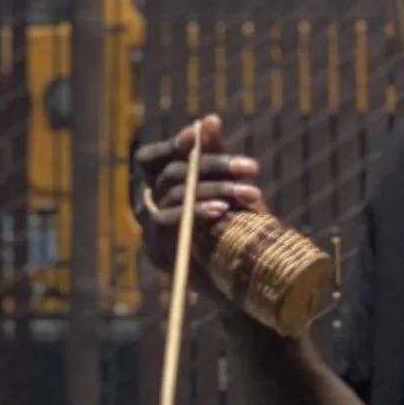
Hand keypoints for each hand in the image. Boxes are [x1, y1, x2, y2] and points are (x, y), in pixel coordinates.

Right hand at [129, 113, 266, 279]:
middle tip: (252, 169)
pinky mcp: (158, 250)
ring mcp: (151, 229)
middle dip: (215, 167)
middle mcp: (152, 205)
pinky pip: (169, 221)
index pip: (152, 158)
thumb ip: (214, 155)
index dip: (171, 144)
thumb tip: (209, 119)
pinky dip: (195, 212)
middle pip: (174, 173)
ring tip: (249, 194)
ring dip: (215, 190)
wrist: (246, 284)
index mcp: (164, 187)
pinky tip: (221, 211)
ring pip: (176, 194)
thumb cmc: (238, 233)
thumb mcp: (230, 188)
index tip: (196, 133)